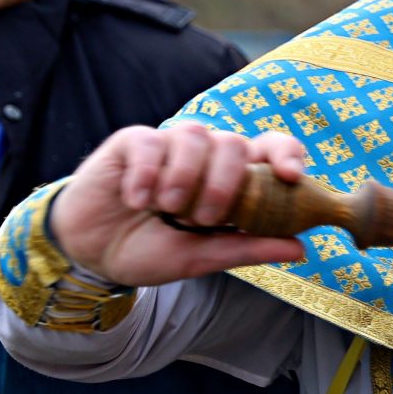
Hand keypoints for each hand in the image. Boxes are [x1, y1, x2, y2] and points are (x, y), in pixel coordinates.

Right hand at [48, 124, 309, 287]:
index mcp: (230, 178)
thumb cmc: (150, 251)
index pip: (270, 148)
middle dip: (223, 185)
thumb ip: (247, 247)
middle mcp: (204, 155)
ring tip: (165, 210)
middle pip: (234, 143)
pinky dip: (147, 175)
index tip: (290, 175)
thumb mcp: (202, 257)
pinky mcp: (133, 142)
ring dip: (185, 178)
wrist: (92, 254)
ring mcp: (169, 145)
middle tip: (200, 219)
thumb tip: (300, 248)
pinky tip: (135, 200)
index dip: (286, 154)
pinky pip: (151, 142)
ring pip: (196, 136)